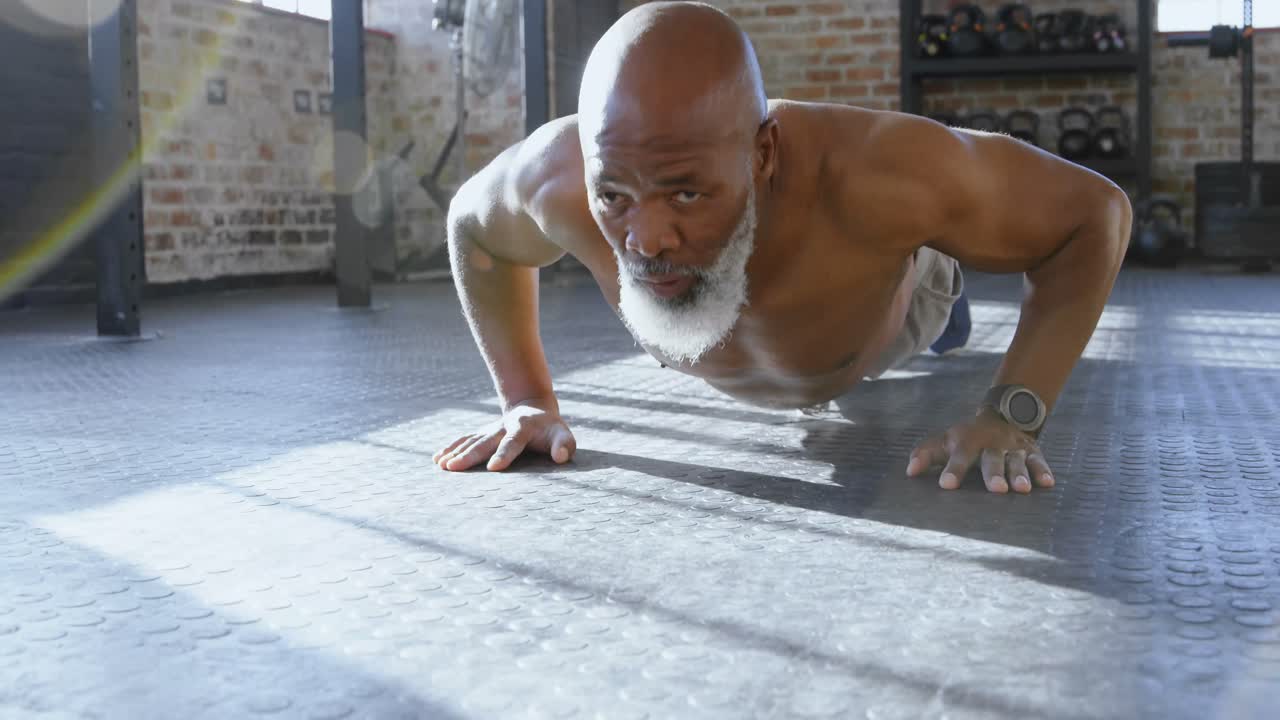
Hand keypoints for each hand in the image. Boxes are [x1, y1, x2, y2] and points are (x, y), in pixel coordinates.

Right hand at [433, 399, 576, 471]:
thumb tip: (561, 457)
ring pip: (471, 440)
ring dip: (456, 452)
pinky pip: (464, 440)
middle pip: (485, 441)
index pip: (512, 442)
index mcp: (523, 427)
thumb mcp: (563, 434)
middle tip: (454, 467)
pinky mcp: (482, 433)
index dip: (503, 454)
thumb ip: (565, 445)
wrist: (533, 407)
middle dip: (469, 455)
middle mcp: (502, 427)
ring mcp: (490, 429)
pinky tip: (437, 458)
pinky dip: (451, 448)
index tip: (492, 468)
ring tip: (442, 465)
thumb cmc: (551, 429)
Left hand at [905, 409, 1054, 493]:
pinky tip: (1047, 484)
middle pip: (992, 459)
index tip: (946, 485)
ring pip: (1017, 461)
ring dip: (1020, 474)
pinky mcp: (1032, 451)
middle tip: (996, 489)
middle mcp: (992, 443)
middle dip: (994, 474)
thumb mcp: (945, 441)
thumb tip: (909, 473)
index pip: (960, 455)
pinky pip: (1039, 461)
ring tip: (1020, 489)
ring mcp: (1013, 447)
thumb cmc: (966, 438)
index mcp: (968, 440)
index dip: (953, 469)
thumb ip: (925, 454)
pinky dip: (1043, 471)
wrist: (1001, 414)